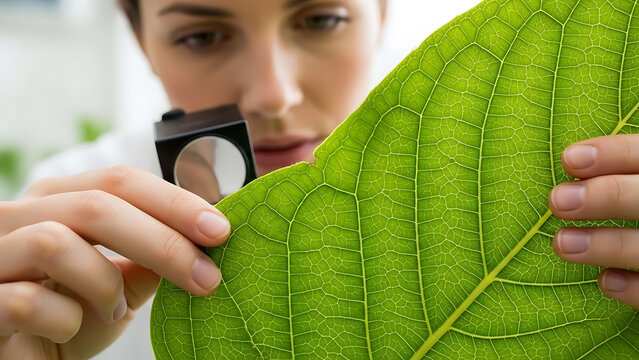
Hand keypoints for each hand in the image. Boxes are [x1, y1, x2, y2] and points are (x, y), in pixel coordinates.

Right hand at [0, 166, 229, 358]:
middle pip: (97, 205)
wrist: (18, 358)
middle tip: (207, 277)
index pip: (120, 181)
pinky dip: (66, 321)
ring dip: (104, 284)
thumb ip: (149, 259)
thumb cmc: (67, 317)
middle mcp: (18, 215)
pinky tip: (69, 331)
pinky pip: (26, 301)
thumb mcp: (117, 285)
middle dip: (162, 241)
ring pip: (56, 242)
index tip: (220, 230)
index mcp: (56, 199)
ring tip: (114, 310)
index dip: (174, 202)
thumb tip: (205, 237)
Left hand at [550, 134, 638, 308]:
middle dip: (606, 197)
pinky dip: (637, 287)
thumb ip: (623, 177)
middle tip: (558, 201)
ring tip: (562, 243)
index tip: (569, 159)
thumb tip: (574, 163)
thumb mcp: (638, 185)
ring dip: (607, 246)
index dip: (614, 154)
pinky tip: (605, 280)